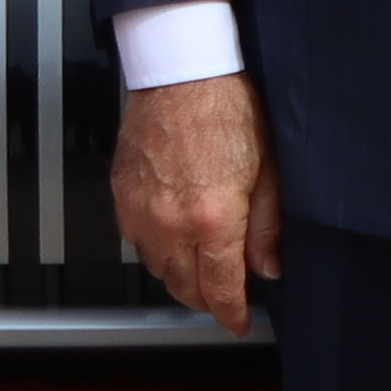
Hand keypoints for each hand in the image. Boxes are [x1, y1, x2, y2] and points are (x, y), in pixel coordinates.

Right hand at [112, 74, 279, 334]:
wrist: (180, 70)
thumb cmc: (225, 106)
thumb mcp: (267, 168)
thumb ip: (266, 225)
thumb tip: (268, 265)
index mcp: (212, 218)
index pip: (220, 289)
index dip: (231, 314)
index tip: (237, 321)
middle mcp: (171, 222)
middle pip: (184, 287)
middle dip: (206, 299)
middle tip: (224, 296)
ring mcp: (141, 210)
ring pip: (157, 268)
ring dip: (179, 275)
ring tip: (200, 267)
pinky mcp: (122, 194)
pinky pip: (136, 240)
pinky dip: (154, 249)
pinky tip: (172, 238)